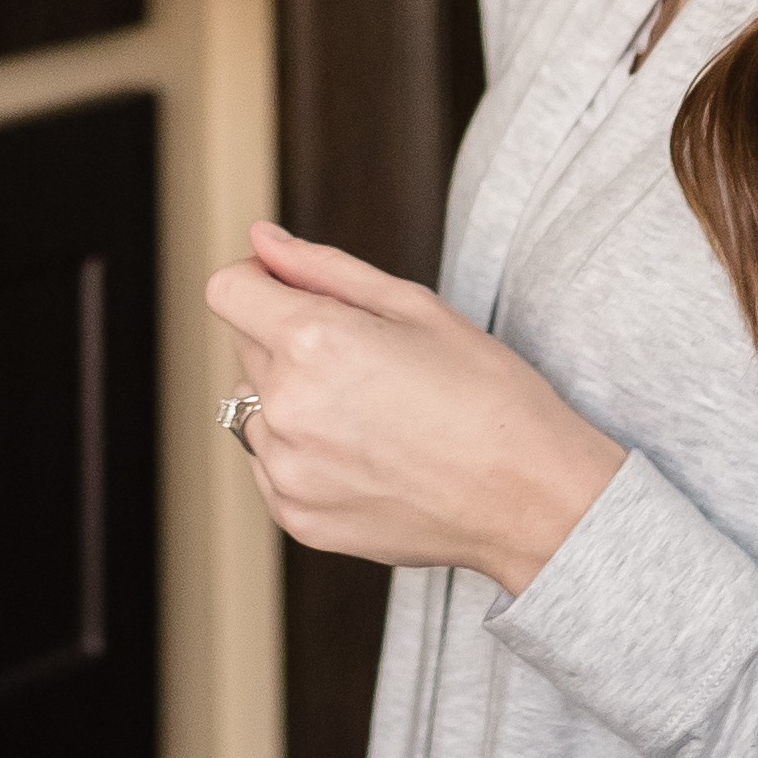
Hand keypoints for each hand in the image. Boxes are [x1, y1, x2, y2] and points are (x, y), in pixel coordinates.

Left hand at [205, 224, 629, 592]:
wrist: (529, 496)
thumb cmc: (486, 392)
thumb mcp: (413, 306)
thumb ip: (322, 268)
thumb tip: (261, 241)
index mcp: (311, 342)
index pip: (228, 290)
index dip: (261, 282)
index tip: (297, 293)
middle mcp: (284, 408)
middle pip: (246, 348)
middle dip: (289, 341)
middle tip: (369, 363)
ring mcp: (286, 470)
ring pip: (255, 410)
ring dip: (292, 401)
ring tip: (372, 416)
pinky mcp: (297, 516)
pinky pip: (272, 466)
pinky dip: (304, 454)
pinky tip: (368, 456)